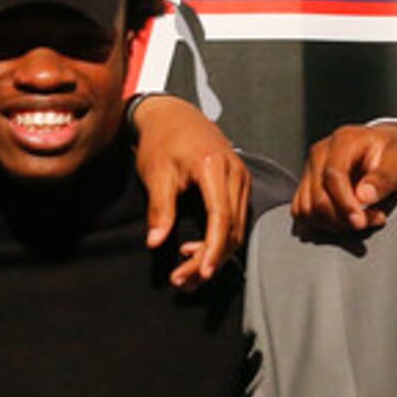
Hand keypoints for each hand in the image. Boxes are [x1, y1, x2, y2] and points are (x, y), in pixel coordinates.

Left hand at [128, 95, 248, 288]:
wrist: (174, 115)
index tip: (202, 273)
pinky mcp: (239, 185)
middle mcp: (235, 174)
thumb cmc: (162, 141)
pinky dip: (219, 240)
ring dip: (215, 254)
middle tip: (183, 280)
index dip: (213, 249)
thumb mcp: (156, 174)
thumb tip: (155, 242)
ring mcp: (241, 179)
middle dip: (210, 260)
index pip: (221, 217)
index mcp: (214, 168)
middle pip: (232, 229)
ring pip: (237, 229)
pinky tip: (195, 250)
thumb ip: (160, 209)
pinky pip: (235, 220)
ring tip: (186, 271)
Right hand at [293, 123, 396, 232]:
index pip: (333, 175)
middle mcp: (322, 152)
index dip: (345, 203)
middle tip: (371, 219)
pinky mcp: (308, 184)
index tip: (360, 221)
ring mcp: (311, 169)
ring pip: (308, 208)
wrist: (389, 149)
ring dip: (333, 223)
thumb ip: (383, 178)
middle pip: (318, 196)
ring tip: (361, 219)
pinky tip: (344, 220)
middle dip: (343, 218)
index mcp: (344, 140)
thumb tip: (363, 196)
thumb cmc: (396, 153)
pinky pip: (302, 211)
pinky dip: (322, 223)